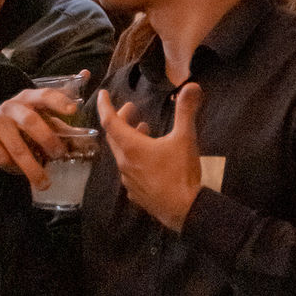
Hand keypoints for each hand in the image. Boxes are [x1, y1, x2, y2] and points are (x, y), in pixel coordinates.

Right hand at [0, 86, 82, 188]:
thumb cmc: (19, 124)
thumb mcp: (38, 118)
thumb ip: (61, 124)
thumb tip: (88, 134)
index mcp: (28, 98)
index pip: (45, 95)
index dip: (59, 101)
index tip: (73, 110)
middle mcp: (10, 106)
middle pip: (31, 121)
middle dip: (48, 140)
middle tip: (59, 155)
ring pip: (18, 148)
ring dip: (33, 168)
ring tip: (44, 183)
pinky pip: (3, 159)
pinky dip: (15, 169)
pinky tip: (20, 172)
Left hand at [97, 83, 202, 231]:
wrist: (185, 210)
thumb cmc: (181, 172)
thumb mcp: (185, 138)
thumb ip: (186, 111)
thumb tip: (192, 85)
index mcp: (131, 147)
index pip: (110, 122)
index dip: (105, 106)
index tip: (103, 94)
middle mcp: (124, 163)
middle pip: (114, 137)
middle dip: (120, 120)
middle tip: (130, 109)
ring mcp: (129, 180)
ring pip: (122, 154)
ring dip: (129, 139)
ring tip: (143, 129)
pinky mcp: (136, 193)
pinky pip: (130, 171)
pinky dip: (134, 158)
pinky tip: (148, 159)